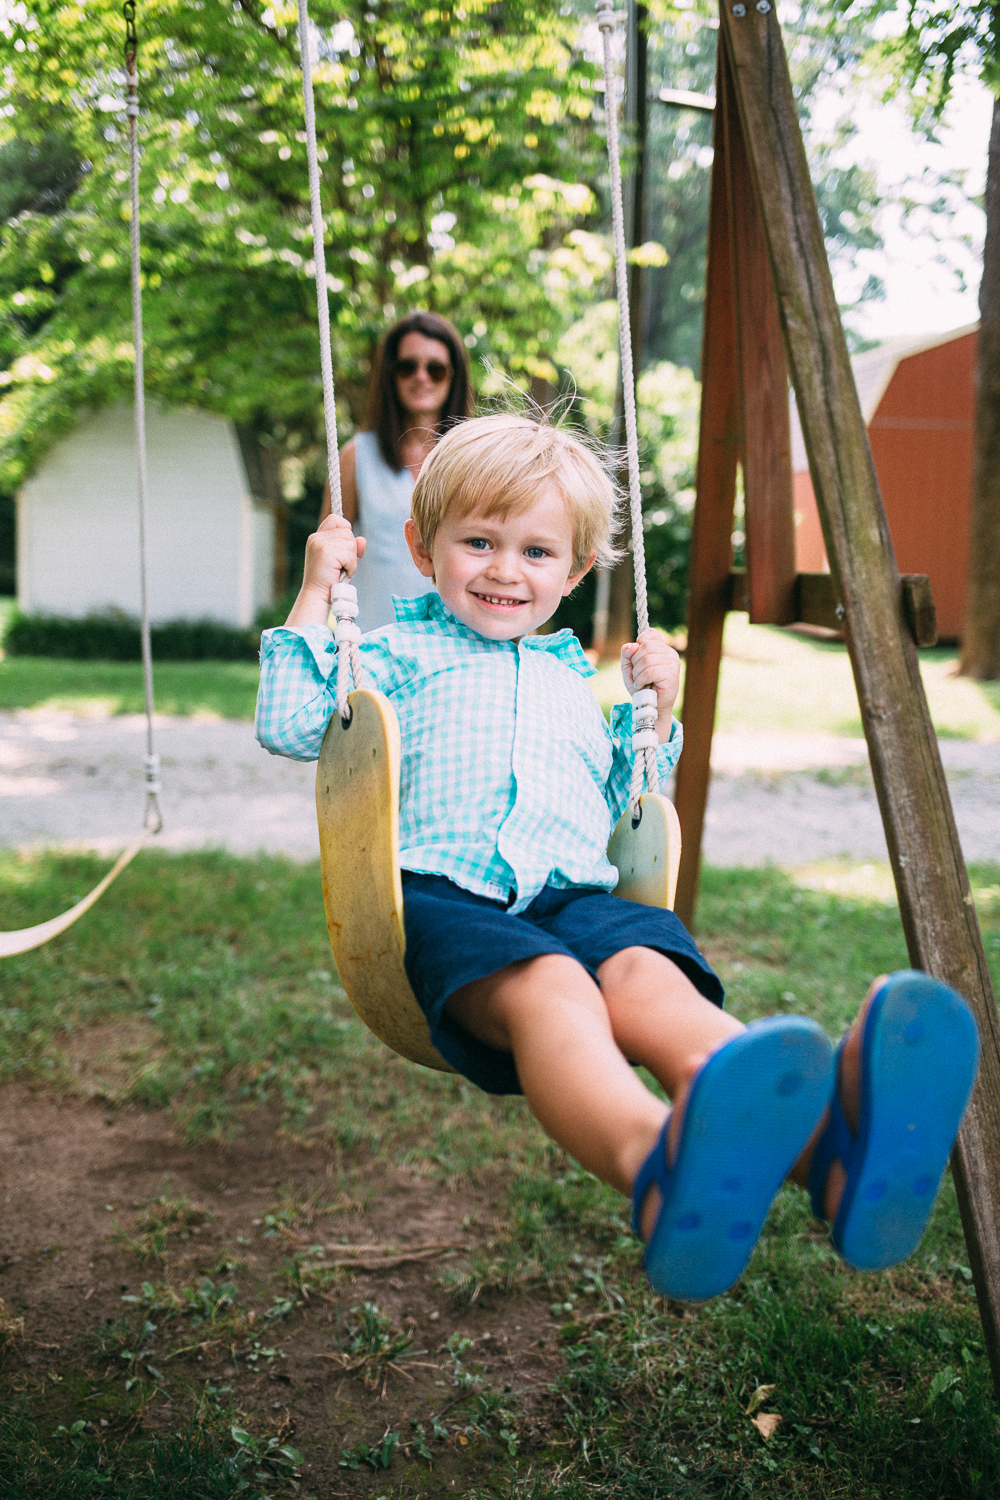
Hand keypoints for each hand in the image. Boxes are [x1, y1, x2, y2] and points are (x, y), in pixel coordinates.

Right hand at [284, 514, 366, 628]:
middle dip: (351, 550)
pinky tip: (341, 574)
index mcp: (317, 538)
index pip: (335, 519)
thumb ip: (352, 550)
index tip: (345, 547)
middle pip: (347, 532)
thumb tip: (362, 539)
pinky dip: (351, 566)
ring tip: (340, 570)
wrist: (317, 596)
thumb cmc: (329, 581)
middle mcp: (317, 538)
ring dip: (351, 560)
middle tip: (342, 566)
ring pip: (350, 542)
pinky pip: (350, 555)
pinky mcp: (326, 552)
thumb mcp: (342, 562)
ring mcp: (320, 543)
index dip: (345, 529)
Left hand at [621, 628, 680, 741]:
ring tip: (641, 682)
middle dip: (635, 662)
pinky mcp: (672, 674)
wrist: (651, 707)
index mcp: (661, 648)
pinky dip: (641, 680)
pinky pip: (650, 671)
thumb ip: (627, 654)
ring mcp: (673, 663)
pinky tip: (643, 686)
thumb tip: (633, 645)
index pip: (650, 633)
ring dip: (638, 674)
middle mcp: (670, 652)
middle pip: (645, 646)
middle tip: (638, 675)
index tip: (637, 660)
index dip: (638, 645)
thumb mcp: (629, 668)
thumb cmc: (642, 687)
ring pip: (646, 659)